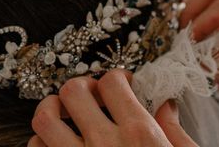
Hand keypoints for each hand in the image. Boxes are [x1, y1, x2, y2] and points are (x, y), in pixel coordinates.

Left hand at [28, 69, 197, 146]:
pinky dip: (42, 143)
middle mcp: (104, 145)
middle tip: (92, 96)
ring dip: (54, 112)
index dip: (116, 78)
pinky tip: (59, 145)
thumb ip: (176, 131)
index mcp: (139, 134)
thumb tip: (165, 105)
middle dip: (82, 87)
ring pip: (45, 118)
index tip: (121, 86)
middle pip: (73, 90)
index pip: (112, 82)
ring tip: (67, 117)